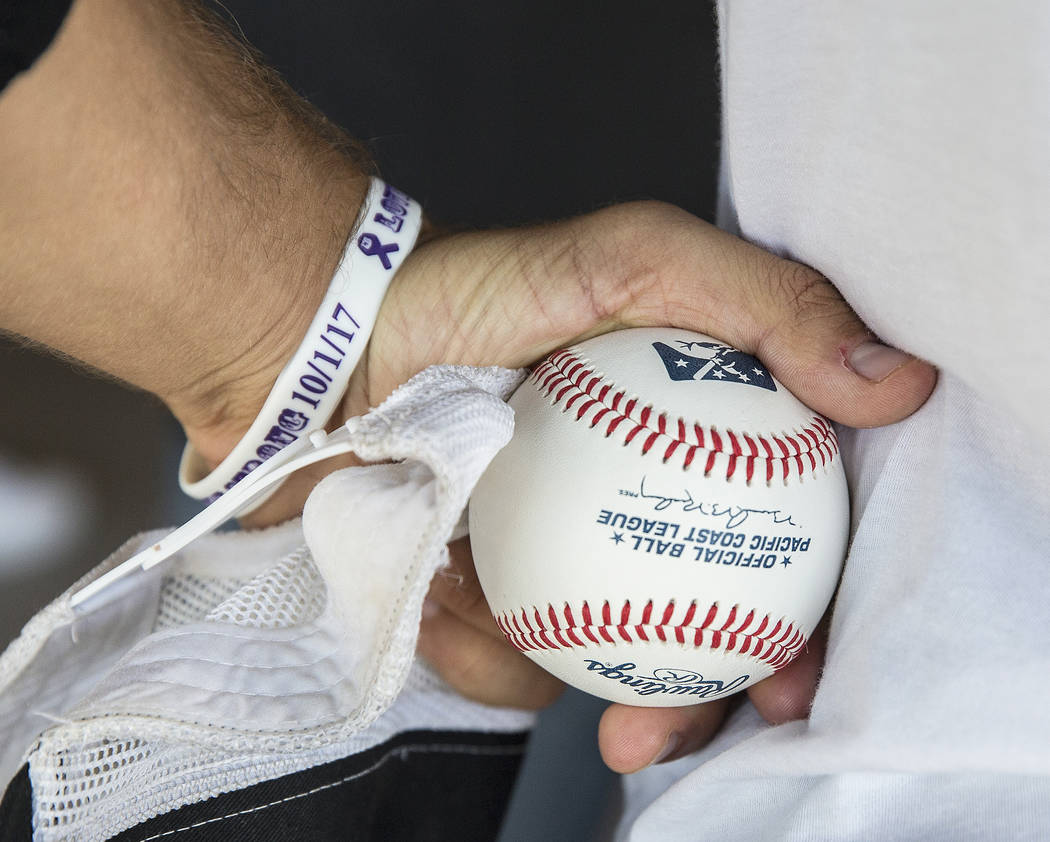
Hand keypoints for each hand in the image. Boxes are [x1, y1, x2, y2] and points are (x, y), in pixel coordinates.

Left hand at [347, 201, 936, 771]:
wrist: (350, 334)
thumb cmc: (491, 289)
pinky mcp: (492, 597)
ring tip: (513, 644)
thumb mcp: (636, 261)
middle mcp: (640, 515)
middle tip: (662, 726)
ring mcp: (565, 563)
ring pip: (606, 663)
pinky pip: (504, 661)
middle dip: (697, 701)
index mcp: (701, 453)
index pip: (778, 546)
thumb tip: (898, 386)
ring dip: (569, 682)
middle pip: (701, 633)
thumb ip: (766, 304)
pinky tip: (449, 603)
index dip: (801, 625)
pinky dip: (478, 651)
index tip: (790, 677)